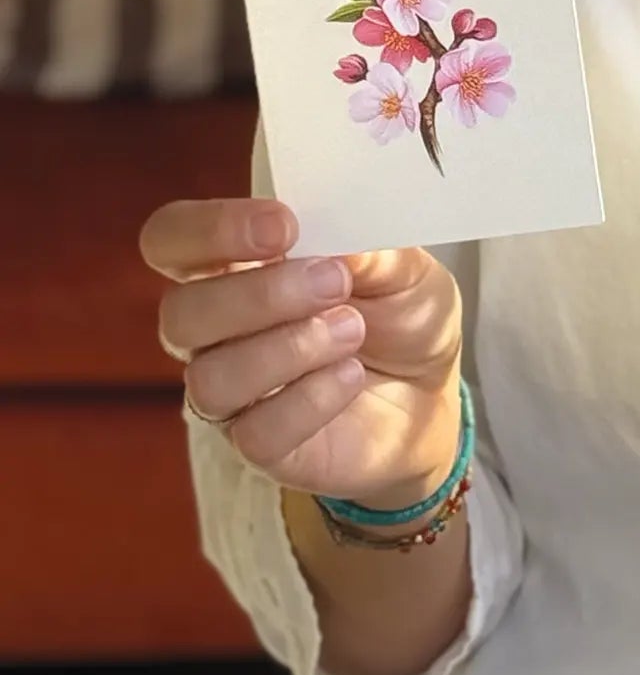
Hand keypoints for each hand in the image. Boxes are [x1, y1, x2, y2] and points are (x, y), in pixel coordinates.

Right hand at [144, 197, 463, 509]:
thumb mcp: (403, 268)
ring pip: (210, 377)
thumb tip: (336, 237)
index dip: (210, 230)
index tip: (283, 227)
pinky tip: (351, 377)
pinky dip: (311, 398)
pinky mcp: (260, 447)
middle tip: (334, 282)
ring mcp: (233, 394)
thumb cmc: (400, 317)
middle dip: (259, 294)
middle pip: (180, 313)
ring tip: (354, 330)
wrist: (431, 395)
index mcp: (235, 266)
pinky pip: (255, 431)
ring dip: (290, 347)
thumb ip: (368, 247)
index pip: (172, 240)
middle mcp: (217, 331)